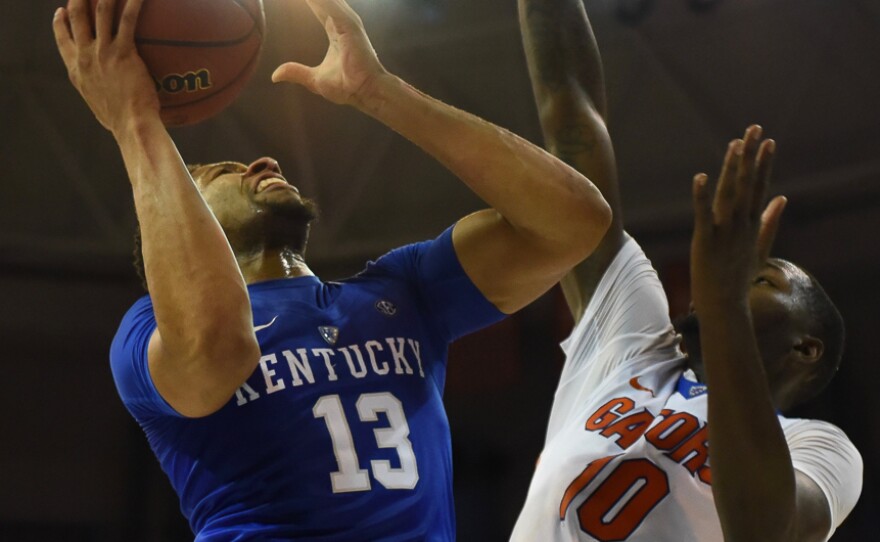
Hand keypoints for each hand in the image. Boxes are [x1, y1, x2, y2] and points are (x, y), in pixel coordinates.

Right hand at [53, 0, 159, 133]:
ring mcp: (102, 53)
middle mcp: (85, 57)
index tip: (62, 12)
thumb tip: (109, 99)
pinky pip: (127, 20)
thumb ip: (99, 94)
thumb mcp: (100, 107)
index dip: (61, 23)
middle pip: (78, 18)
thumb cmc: (121, 123)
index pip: (63, 41)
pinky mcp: (123, 52)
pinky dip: (132, 4)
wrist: (131, 126)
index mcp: (76, 71)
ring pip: (100, 12)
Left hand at [271, 0, 387, 106]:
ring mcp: (347, 22)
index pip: (319, 8)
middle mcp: (343, 23)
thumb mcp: (314, 79)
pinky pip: (331, 5)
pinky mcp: (349, 25)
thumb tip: (275, 76)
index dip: (307, 1)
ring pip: (327, 0)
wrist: (365, 92)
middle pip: (323, 0)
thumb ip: (296, 72)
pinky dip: (319, 1)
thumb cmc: (347, 86)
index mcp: (336, 31)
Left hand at [690, 125, 786, 312]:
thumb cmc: (738, 277)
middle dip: (751, 155)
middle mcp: (740, 224)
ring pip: (729, 194)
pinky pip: (703, 214)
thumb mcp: (759, 247)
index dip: (763, 163)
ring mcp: (724, 232)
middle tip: (754, 128)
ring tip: (735, 144)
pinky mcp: (705, 240)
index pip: (759, 187)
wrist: (724, 305)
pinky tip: (700, 177)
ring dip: (732, 168)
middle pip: (747, 184)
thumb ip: (770, 221)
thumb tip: (782, 198)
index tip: (768, 141)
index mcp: (751, 224)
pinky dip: (701, 196)